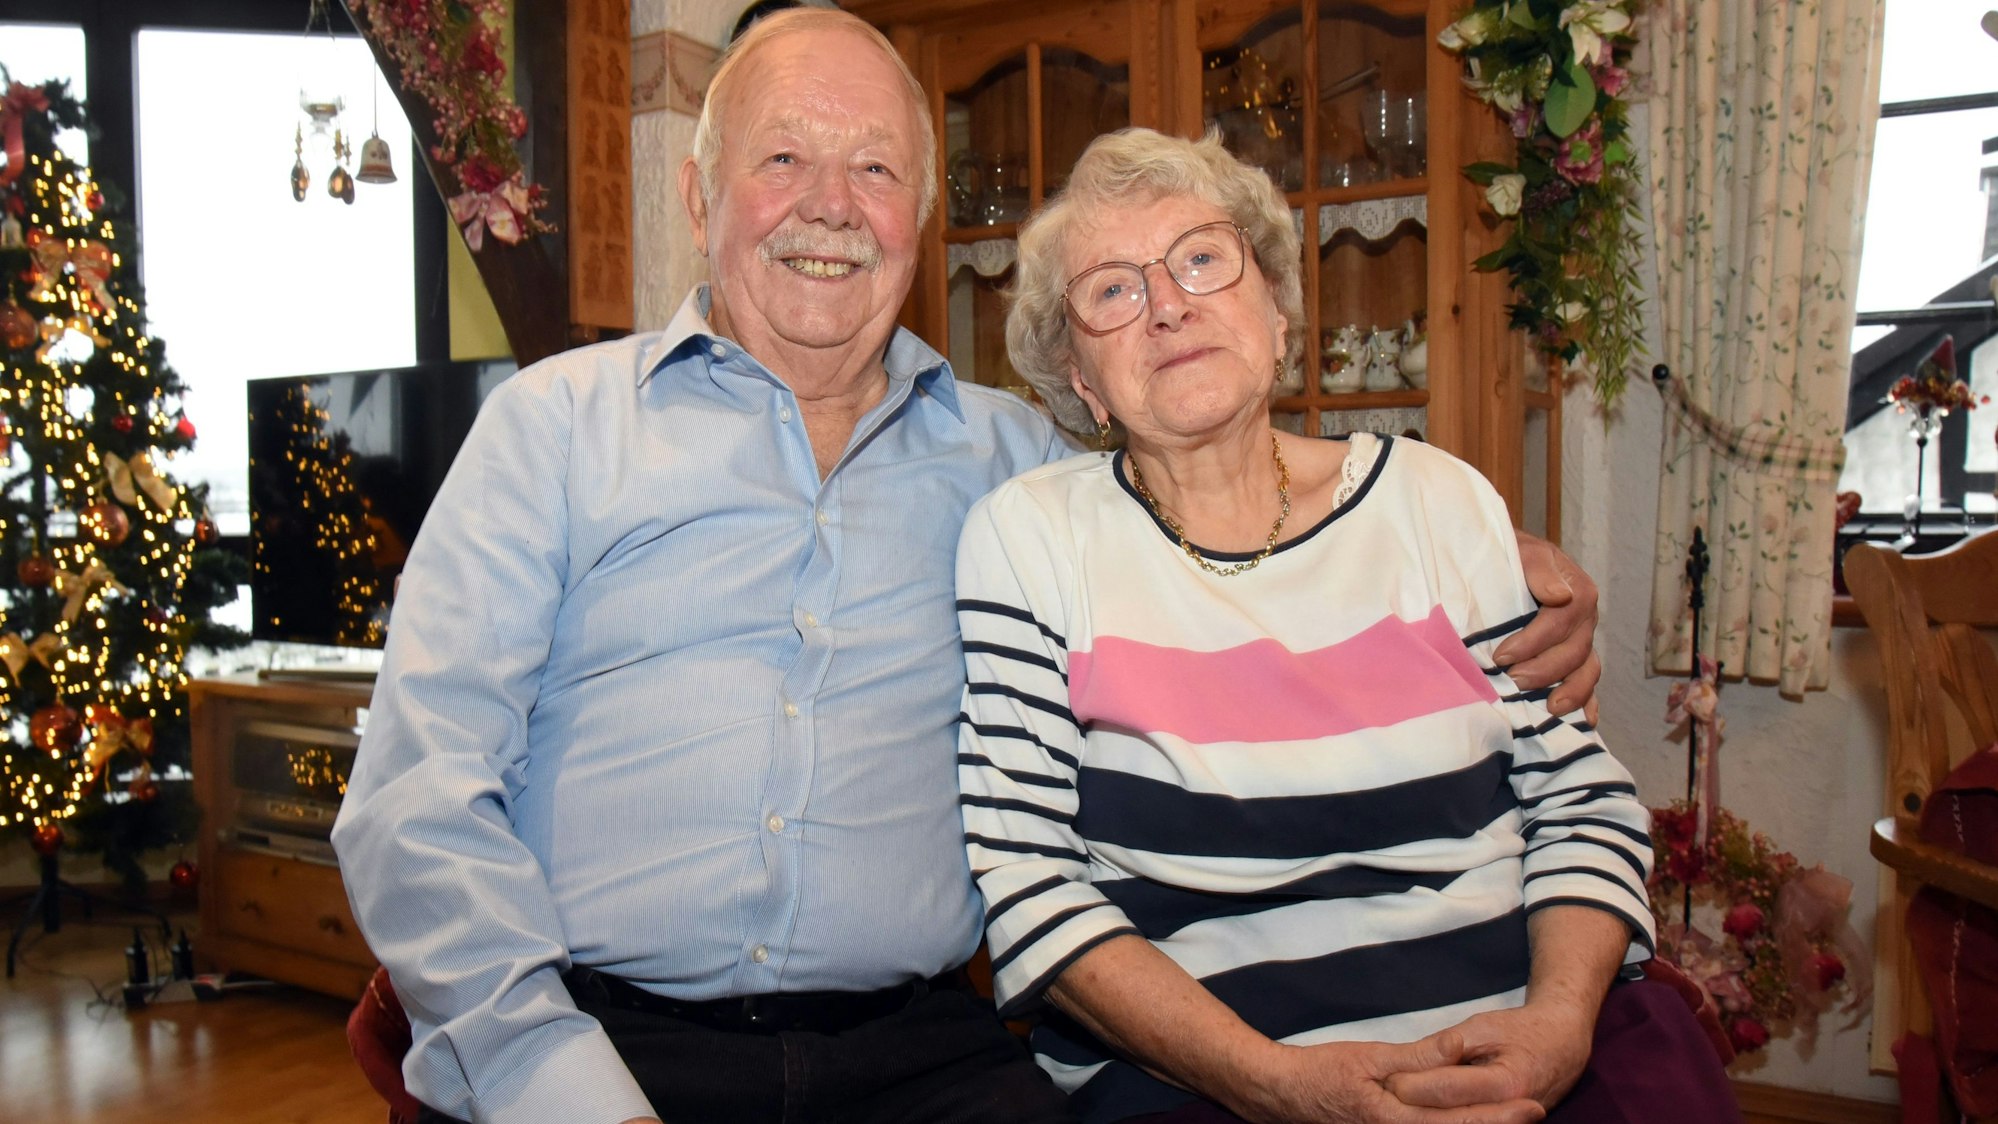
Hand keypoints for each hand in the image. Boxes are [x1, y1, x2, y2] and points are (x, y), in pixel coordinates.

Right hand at [1230, 1029, 1545, 1123]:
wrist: (1279, 1094)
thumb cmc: (1322, 1073)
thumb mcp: (1370, 1059)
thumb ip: (1417, 1062)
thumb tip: (1458, 1054)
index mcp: (1391, 1121)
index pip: (1456, 1122)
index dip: (1496, 1117)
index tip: (1532, 1105)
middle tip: (1538, 1112)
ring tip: (1516, 1119)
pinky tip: (1472, 1123)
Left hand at [1384, 1002, 1595, 1111]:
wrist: (1564, 1046)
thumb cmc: (1523, 1030)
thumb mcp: (1483, 1028)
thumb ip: (1447, 1047)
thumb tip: (1407, 1063)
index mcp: (1507, 1083)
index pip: (1446, 1089)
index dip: (1412, 1084)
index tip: (1387, 1077)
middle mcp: (1511, 1112)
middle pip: (1449, 1116)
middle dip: (1414, 1105)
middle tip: (1387, 1092)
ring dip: (1428, 1114)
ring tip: (1402, 1100)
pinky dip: (1447, 1117)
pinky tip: (1425, 1108)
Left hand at [1499, 532, 1600, 719]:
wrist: (1505, 558)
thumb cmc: (1509, 554)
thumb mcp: (1522, 550)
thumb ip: (1539, 569)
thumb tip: (1559, 596)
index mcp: (1577, 590)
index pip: (1562, 620)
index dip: (1534, 641)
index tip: (1502, 656)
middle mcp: (1585, 618)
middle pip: (1575, 650)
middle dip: (1545, 670)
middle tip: (1513, 681)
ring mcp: (1582, 639)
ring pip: (1586, 669)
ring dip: (1570, 691)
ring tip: (1549, 709)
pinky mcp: (1575, 657)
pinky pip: (1587, 681)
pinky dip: (1588, 701)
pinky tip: (1585, 721)